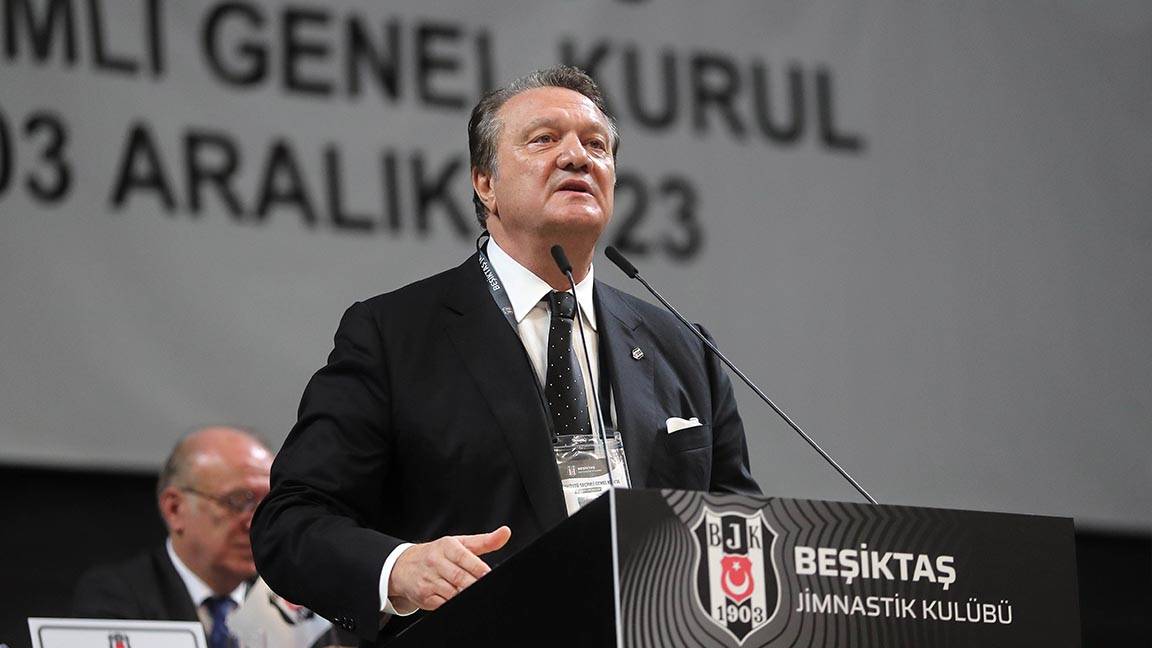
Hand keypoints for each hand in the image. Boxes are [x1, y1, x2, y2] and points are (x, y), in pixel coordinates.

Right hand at [387, 526, 511, 611]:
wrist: (404, 566)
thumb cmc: (437, 554)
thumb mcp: (459, 543)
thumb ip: (484, 541)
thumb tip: (505, 533)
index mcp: (447, 546)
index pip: (465, 558)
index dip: (478, 568)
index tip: (488, 575)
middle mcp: (435, 562)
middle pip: (460, 578)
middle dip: (474, 585)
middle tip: (486, 588)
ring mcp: (428, 580)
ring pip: (452, 593)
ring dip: (464, 596)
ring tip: (473, 594)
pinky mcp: (423, 596)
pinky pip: (442, 604)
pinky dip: (452, 604)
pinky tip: (459, 601)